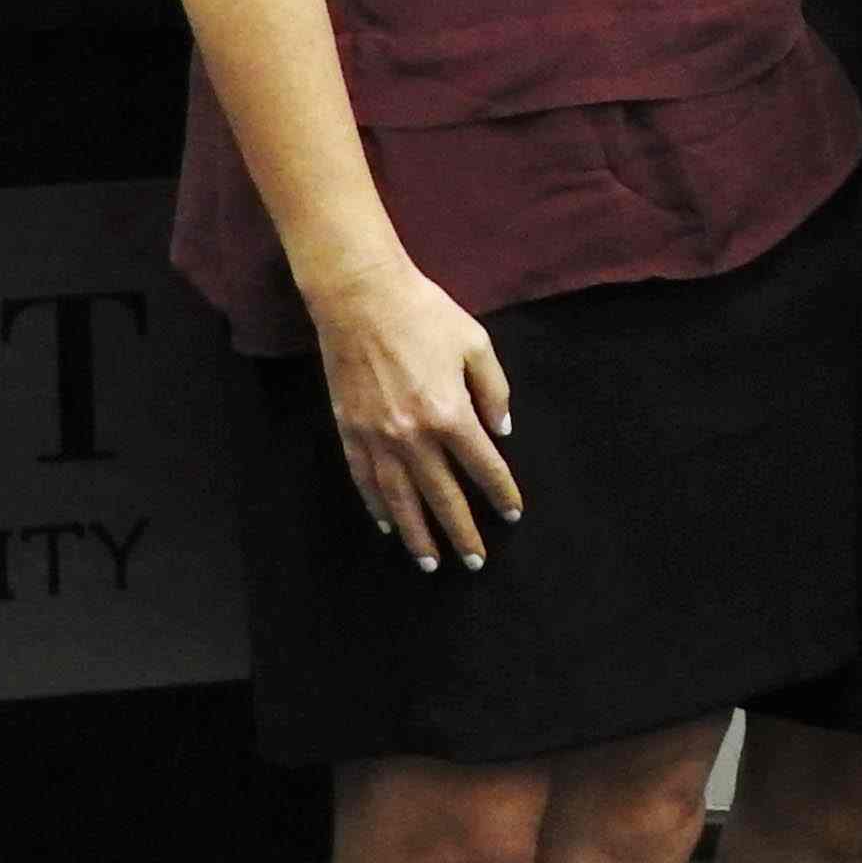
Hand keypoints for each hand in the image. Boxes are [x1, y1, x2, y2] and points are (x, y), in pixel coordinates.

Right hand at [308, 260, 521, 569]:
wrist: (361, 300)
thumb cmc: (426, 316)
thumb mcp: (477, 345)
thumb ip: (494, 391)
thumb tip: (501, 431)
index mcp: (450, 413)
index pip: (483, 467)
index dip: (500, 493)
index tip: (512, 515)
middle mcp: (412, 435)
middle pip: (442, 495)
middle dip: (461, 531)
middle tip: (474, 561)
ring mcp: (376, 437)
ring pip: (400, 499)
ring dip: (417, 535)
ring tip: (429, 563)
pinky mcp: (349, 431)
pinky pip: (365, 480)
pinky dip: (378, 506)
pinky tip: (389, 526)